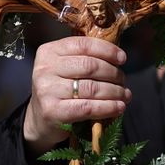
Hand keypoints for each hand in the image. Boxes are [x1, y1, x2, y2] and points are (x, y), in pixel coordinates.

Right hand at [22, 37, 130, 154]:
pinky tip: (118, 107)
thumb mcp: (65, 68)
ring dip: (114, 92)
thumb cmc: (59, 90)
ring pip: (91, 88)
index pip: (83, 44)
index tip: (122, 58)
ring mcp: (47, 90)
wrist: (40, 119)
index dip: (107, 50)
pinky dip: (108, 107)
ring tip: (125, 95)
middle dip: (113, 73)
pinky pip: (87, 107)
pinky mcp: (52, 111)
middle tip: (123, 81)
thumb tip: (118, 57)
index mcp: (49, 51)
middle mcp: (45, 68)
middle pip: (90, 66)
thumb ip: (85, 58)